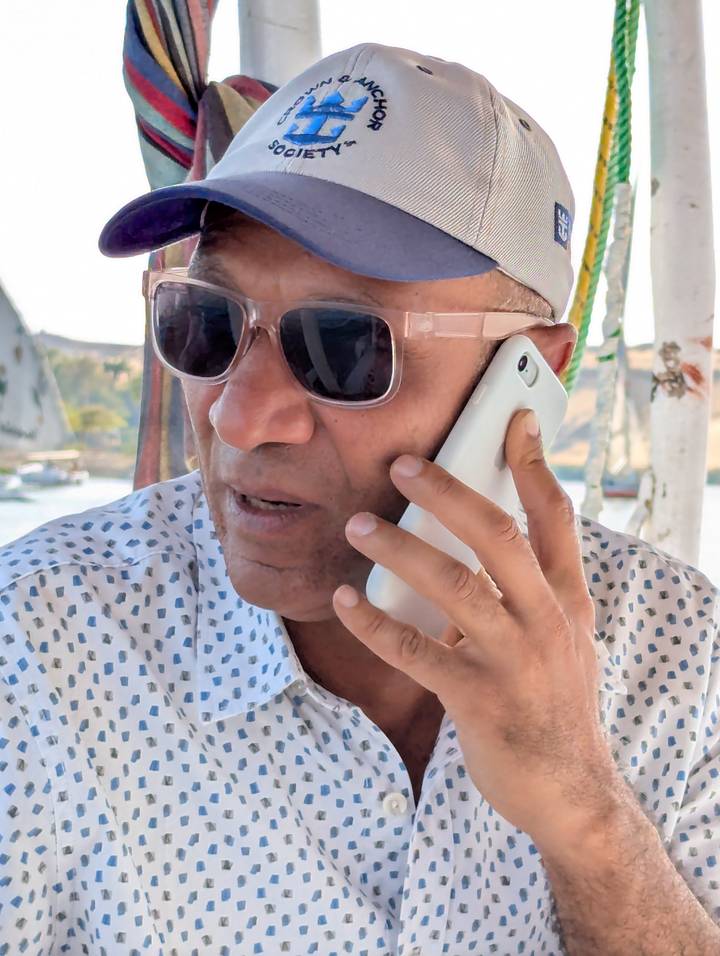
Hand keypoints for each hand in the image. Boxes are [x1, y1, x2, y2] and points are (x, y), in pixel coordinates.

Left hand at [332, 408, 623, 854]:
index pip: (555, 518)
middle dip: (450, 494)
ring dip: (401, 551)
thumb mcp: (561, 640)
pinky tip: (347, 602)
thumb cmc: (554, 702)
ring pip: (454, 588)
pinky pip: (417, 654)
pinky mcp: (479, 702)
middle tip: (403, 465)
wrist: (571, 791)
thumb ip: (522, 593)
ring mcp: (515, 662)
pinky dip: (376, 625)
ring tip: (358, 527)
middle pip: (499, 538)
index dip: (534, 466)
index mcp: (567, 600)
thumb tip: (457, 549)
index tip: (513, 421)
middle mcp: (547, 621)